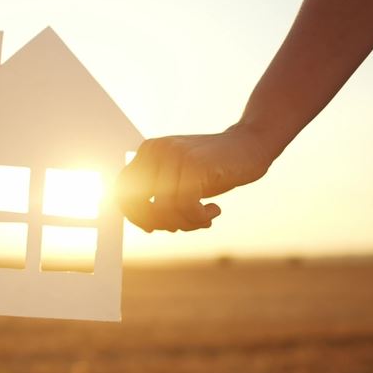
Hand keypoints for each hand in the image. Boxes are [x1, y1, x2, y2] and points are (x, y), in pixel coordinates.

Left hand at [116, 125, 274, 231]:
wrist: (250, 145)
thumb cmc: (214, 168)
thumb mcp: (180, 179)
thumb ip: (159, 195)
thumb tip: (144, 224)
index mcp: (148, 152)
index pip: (122, 190)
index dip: (134, 214)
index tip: (152, 227)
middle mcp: (156, 150)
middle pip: (140, 204)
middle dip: (161, 223)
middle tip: (184, 224)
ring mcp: (174, 156)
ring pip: (163, 209)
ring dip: (185, 223)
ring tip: (203, 219)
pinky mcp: (194, 164)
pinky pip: (185, 206)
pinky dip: (198, 218)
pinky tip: (214, 210)